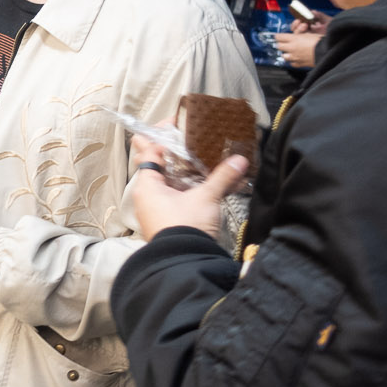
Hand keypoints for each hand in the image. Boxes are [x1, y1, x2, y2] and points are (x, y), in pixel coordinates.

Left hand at [128, 127, 248, 240]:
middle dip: (171, 151)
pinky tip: (199, 184)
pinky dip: (183, 187)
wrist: (184, 262)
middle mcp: (146, 195)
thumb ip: (223, 177)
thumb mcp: (207, 198)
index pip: (148, 150)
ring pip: (164, 181)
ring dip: (179, 170)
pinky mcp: (165, 220)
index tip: (175, 123)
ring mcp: (154, 209)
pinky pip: (171, 196)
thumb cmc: (187, 226)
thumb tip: (240, 159)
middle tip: (188, 138)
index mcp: (147, 185)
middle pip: (155, 164)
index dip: (160, 134)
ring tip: (197, 158)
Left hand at [273, 19, 322, 68]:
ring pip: (284, 56)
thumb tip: (297, 35)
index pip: (279, 37)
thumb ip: (301, 34)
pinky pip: (292, 63)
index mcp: (294, 39)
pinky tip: (296, 59)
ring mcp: (295, 57)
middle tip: (284, 43)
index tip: (278, 36)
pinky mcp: (299, 64)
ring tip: (290, 51)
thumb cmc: (321, 42)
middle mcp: (292, 48)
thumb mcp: (310, 34)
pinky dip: (293, 61)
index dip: (278, 36)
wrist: (327, 52)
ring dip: (286, 53)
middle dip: (281, 44)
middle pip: (279, 46)